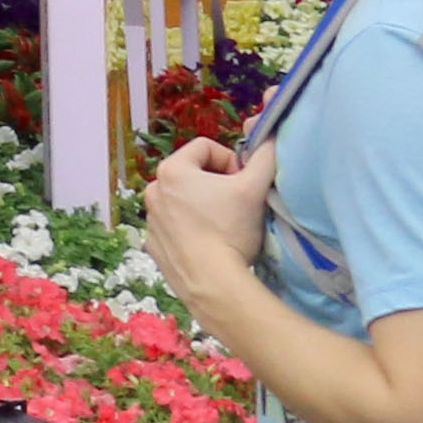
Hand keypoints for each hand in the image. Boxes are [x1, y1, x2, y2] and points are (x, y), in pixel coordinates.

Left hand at [140, 139, 276, 319]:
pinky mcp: (153, 246)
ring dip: (204, 206)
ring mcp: (150, 220)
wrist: (213, 285)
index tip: (243, 184)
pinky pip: (175, 227)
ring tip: (224, 227)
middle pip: (193, 173)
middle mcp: (153, 190)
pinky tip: (209, 245)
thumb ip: (264, 156)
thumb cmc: (231, 230)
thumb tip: (271, 137)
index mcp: (172, 170)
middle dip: (217, 184)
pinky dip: (191, 230)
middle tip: (237, 205)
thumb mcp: (254, 188)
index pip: (206, 147)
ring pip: (183, 200)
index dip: (230, 161)